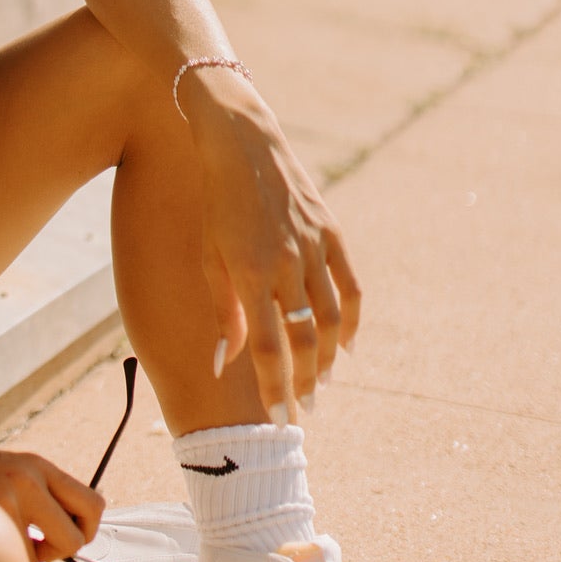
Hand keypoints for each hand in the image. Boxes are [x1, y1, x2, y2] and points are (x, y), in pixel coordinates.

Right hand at [0, 431, 102, 561]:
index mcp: (39, 466)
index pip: (94, 504)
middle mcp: (27, 479)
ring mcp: (4, 502)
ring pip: (41, 558)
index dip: (86, 528)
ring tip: (1, 536)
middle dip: (62, 551)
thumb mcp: (14, 472)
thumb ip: (44, 496)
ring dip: (26, 557)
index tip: (65, 533)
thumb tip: (75, 537)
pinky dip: (3, 558)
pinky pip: (12, 560)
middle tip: (41, 546)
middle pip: (77, 539)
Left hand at [182, 76, 360, 416]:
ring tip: (318, 382)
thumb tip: (223, 364)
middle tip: (301, 410)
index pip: (268, 348)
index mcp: (250, 272)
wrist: (242, 143)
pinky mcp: (332, 232)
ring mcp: (314, 247)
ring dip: (326, 358)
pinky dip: (352, 321)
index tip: (276, 418)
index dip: (275, 388)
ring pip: (330, 320)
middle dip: (303, 383)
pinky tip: (344, 345)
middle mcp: (287, 263)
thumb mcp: (208, 256)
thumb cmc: (215, 203)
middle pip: (303, 341)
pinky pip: (350, 287)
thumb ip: (223, 312)